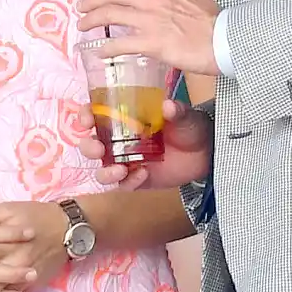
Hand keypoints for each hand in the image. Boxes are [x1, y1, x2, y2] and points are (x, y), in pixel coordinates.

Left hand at [77, 0, 219, 75]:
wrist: (226, 39)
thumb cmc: (215, 22)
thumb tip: (161, 4)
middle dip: (93, 0)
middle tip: (82, 7)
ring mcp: (151, 19)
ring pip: (110, 14)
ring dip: (92, 20)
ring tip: (83, 26)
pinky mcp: (152, 42)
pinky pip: (120, 42)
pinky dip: (106, 46)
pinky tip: (100, 51)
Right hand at [77, 99, 212, 189]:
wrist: (206, 153)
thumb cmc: (189, 126)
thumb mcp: (184, 115)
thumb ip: (176, 111)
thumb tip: (167, 106)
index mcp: (126, 117)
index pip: (96, 114)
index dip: (85, 116)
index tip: (86, 120)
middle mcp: (120, 139)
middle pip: (91, 144)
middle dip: (88, 147)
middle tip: (99, 150)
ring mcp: (127, 161)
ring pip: (102, 170)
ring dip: (105, 172)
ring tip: (120, 170)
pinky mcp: (137, 180)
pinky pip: (124, 185)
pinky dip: (129, 182)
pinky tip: (143, 175)